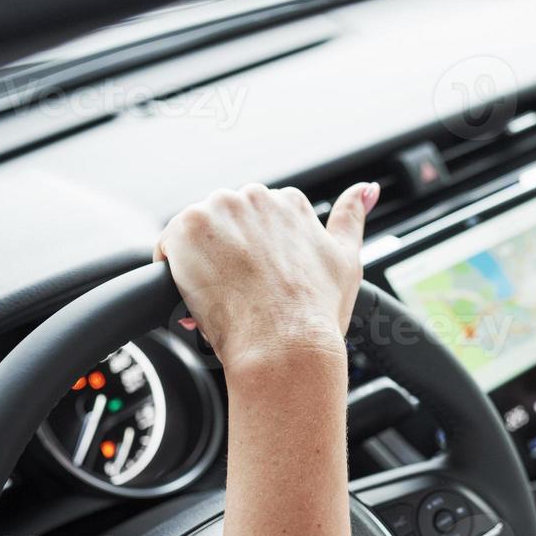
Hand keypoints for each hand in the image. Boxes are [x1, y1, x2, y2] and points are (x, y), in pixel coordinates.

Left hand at [154, 181, 378, 375]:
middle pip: (225, 227)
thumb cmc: (316, 314)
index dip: (254, 259)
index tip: (259, 285)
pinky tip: (198, 297)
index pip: (258, 222)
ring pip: (197, 237)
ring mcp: (219, 210)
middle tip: (241, 299)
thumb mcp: (347, 259)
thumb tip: (366, 189)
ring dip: (201, 266)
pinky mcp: (186, 229)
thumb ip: (353, 216)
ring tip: (221, 302)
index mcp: (289, 203)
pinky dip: (175, 274)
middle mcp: (255, 198)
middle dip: (226, 260)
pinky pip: (168, 248)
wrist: (285, 345)